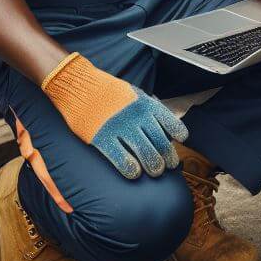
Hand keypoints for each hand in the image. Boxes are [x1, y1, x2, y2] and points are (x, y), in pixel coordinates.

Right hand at [41, 53, 186, 178]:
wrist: (80, 86)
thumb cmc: (108, 91)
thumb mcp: (134, 94)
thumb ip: (148, 108)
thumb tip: (162, 124)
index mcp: (146, 104)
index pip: (170, 122)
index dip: (178, 134)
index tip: (180, 141)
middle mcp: (137, 116)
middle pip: (160, 142)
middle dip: (167, 157)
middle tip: (169, 165)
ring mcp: (120, 128)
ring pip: (145, 152)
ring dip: (154, 165)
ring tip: (156, 171)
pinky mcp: (102, 138)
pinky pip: (120, 158)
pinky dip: (131, 168)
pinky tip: (134, 174)